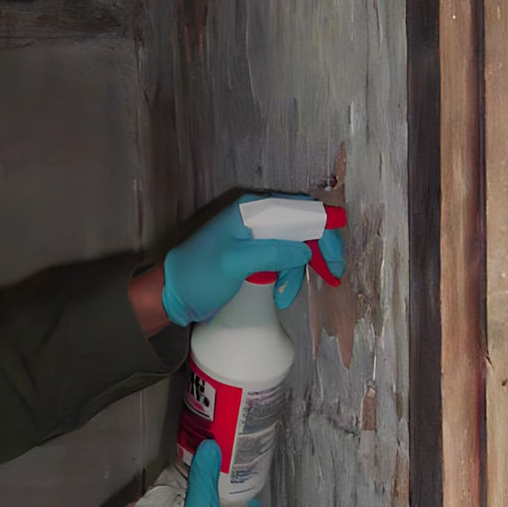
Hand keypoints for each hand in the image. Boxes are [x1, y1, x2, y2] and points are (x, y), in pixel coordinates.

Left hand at [162, 196, 344, 324]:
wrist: (172, 294)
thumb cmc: (198, 275)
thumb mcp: (236, 263)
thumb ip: (272, 253)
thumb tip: (305, 251)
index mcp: (253, 210)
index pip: (301, 211)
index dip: (325, 231)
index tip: (335, 259)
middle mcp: (257, 218)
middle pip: (303, 227)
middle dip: (318, 252)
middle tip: (332, 276)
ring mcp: (256, 237)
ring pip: (295, 248)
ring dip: (297, 273)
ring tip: (283, 296)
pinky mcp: (254, 255)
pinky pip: (282, 261)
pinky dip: (286, 278)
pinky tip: (278, 294)